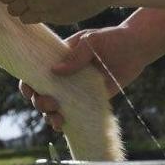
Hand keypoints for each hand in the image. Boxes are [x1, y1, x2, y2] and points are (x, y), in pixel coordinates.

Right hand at [21, 11, 164, 131]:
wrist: (136, 48)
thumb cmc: (112, 38)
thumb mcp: (91, 42)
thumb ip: (76, 56)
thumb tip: (55, 71)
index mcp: (58, 58)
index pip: (35, 72)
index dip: (27, 83)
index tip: (30, 91)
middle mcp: (63, 76)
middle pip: (40, 93)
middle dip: (40, 102)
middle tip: (52, 103)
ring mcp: (75, 89)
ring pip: (53, 107)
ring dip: (49, 116)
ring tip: (58, 120)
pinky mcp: (89, 101)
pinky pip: (72, 114)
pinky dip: (65, 122)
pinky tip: (64, 125)